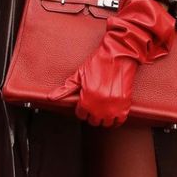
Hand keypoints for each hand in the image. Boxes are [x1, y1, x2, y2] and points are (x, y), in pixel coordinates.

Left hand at [49, 0, 175, 126]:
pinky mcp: (124, 106)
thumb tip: (51, 97)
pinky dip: (116, 118)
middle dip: (92, 113)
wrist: (118, 54)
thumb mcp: (80, 74)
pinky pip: (119, 121)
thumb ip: (66, 88)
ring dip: (104, 117)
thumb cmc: (98, 62)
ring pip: (105, 123)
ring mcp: (112, 108)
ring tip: (104, 107)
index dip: (82, 109)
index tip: (85, 103)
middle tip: (95, 104)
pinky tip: (113, 111)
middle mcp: (98, 107)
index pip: (81, 115)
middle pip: (93, 121)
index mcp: (86, 100)